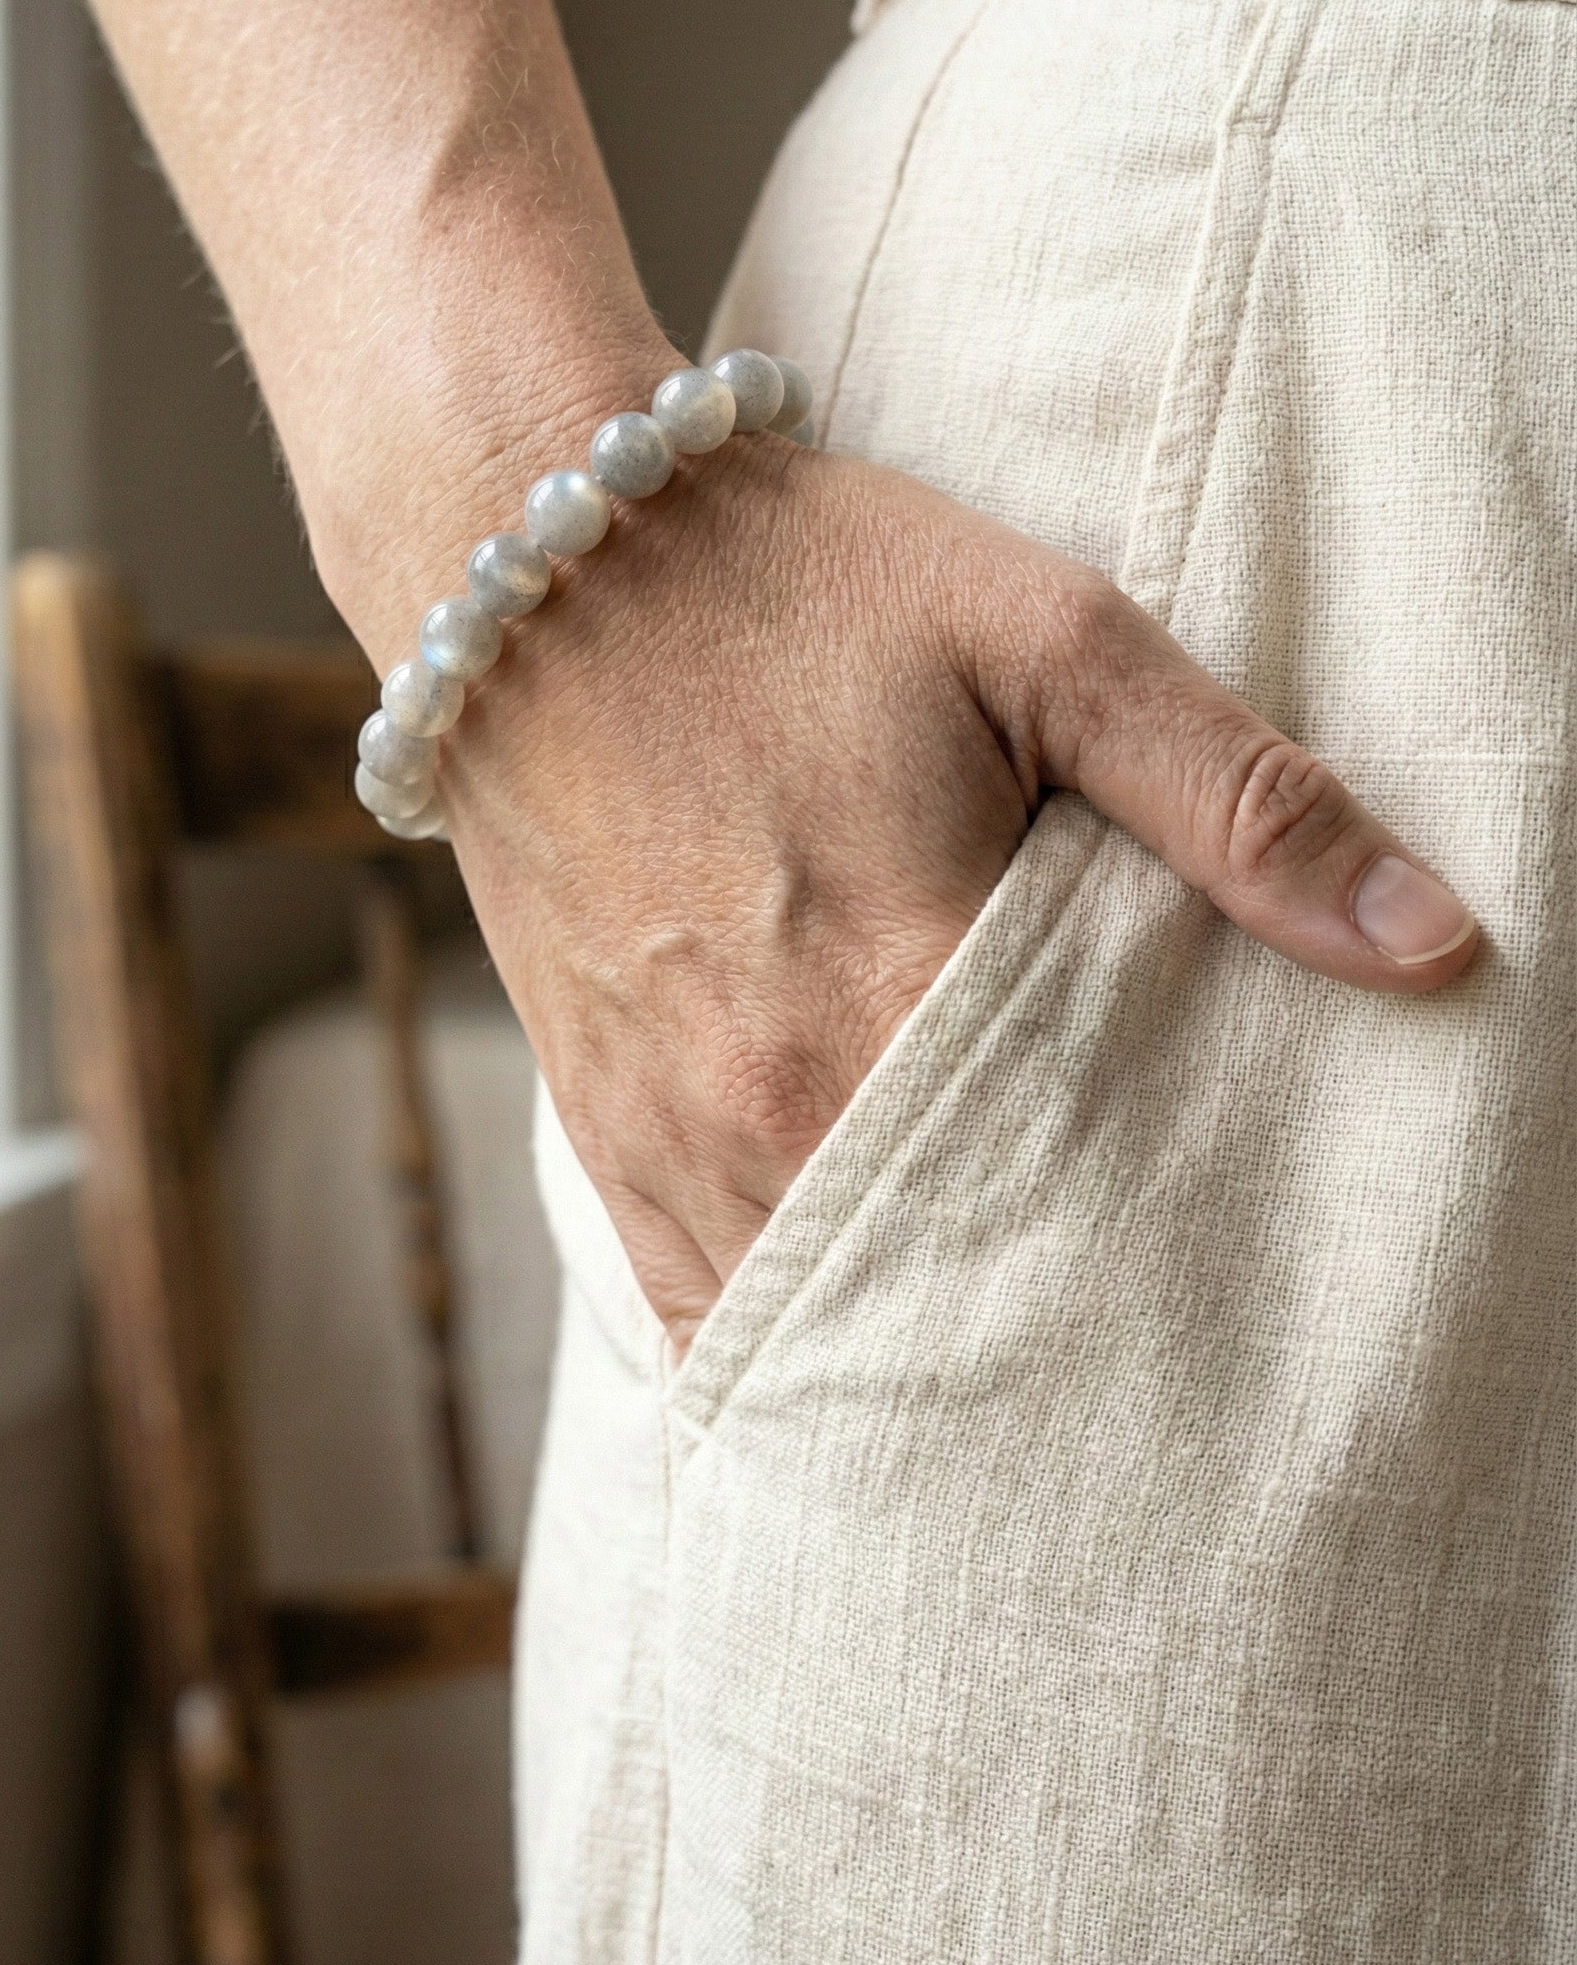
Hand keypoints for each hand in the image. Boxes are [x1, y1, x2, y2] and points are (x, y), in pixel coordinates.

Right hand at [346, 405, 1478, 1350]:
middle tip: (1155, 1402)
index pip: (1080, 1218)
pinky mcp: (597, 1121)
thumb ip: (1240, 801)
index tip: (1246, 1327)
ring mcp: (667, 1127)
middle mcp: (771, 1098)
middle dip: (1054, 1360)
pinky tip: (850, 1379)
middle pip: (948, 1307)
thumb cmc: (799, 582)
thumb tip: (1437, 941)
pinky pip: (692, 1308)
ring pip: (810, 1336)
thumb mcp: (1047, 638)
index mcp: (900, 989)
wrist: (526, 554)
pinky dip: (778, 1355)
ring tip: (1017, 1410)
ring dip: (913, 1371)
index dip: (1173, 1286)